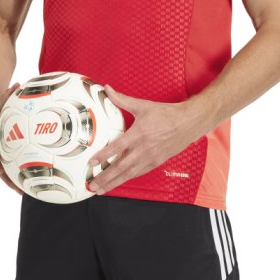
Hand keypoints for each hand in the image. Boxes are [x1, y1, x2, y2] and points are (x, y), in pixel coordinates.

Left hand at [86, 83, 200, 194]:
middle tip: (92, 185)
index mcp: (138, 134)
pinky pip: (139, 173)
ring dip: (114, 182)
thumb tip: (108, 89)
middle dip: (105, 177)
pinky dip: (127, 178)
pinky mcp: (156, 162)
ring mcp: (150, 158)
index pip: (117, 148)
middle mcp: (143, 149)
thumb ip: (122, 99)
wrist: (188, 123)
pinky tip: (119, 182)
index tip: (91, 163)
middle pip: (121, 167)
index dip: (103, 156)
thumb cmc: (166, 114)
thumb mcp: (142, 105)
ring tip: (101, 189)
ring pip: (129, 174)